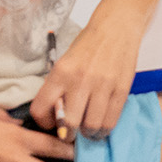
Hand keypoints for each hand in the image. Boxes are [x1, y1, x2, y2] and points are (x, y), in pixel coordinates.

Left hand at [31, 20, 141, 140]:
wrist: (117, 27)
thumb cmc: (88, 45)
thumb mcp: (65, 62)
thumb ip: (59, 87)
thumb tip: (57, 117)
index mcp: (60, 73)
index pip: (40, 109)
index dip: (44, 123)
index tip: (52, 123)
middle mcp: (79, 80)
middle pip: (68, 124)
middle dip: (68, 134)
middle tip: (71, 132)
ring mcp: (102, 86)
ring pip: (91, 126)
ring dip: (88, 134)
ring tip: (89, 129)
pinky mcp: (121, 89)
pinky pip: (111, 121)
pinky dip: (105, 129)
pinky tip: (102, 126)